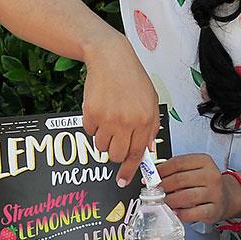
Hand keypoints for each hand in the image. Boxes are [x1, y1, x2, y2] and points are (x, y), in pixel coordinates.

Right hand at [81, 33, 160, 186]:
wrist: (110, 58)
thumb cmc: (132, 79)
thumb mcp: (150, 101)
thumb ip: (150, 128)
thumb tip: (145, 151)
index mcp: (145, 120)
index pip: (136, 153)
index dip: (129, 170)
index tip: (122, 181)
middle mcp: (127, 122)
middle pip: (116, 155)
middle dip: (115, 153)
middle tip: (116, 140)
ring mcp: (108, 118)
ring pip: (101, 146)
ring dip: (104, 138)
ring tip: (109, 119)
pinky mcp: (91, 113)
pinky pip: (90, 132)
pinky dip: (93, 126)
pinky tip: (100, 109)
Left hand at [158, 154, 240, 224]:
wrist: (226, 197)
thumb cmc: (204, 183)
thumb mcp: (193, 170)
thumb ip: (176, 170)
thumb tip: (153, 176)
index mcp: (204, 161)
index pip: (178, 162)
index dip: (161, 170)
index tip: (150, 178)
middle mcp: (211, 175)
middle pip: (180, 179)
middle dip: (162, 186)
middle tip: (153, 192)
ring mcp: (214, 193)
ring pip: (185, 196)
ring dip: (169, 200)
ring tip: (162, 201)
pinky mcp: (214, 210)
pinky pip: (193, 213)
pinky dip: (180, 213)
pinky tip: (174, 211)